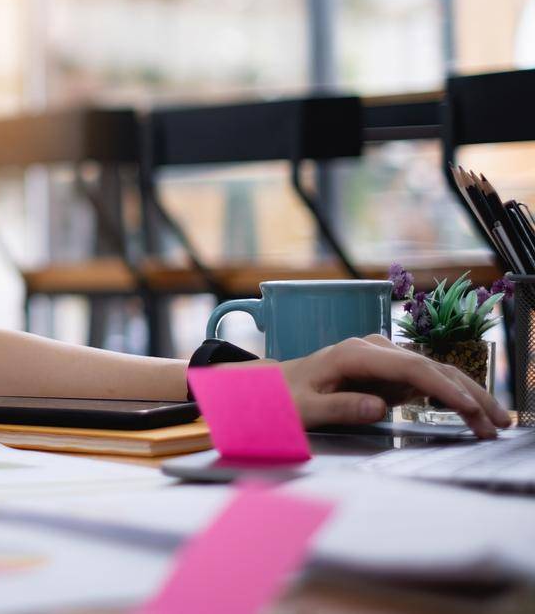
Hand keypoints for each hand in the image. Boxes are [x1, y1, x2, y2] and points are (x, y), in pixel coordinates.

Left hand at [277, 334, 510, 438]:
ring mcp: (383, 359)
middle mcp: (373, 350)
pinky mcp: (387, 372)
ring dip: (466, 396)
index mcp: (354, 354)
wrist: (274, 385)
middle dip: (466, 393)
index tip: (467, 409)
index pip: (409, 366)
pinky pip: (426, 382)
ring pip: (434, 373)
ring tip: (496, 422)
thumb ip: (338, 407)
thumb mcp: (303, 408)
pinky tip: (474, 414)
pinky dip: (451, 397)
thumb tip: (379, 407)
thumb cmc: (284, 397)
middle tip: (497, 422)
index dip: (441, 387)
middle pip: (429, 367)